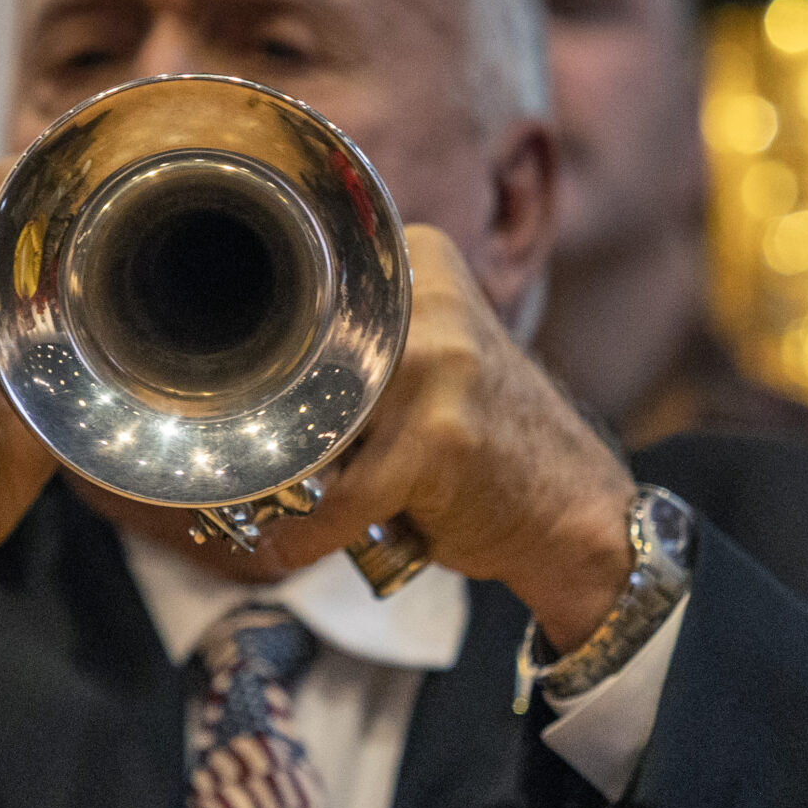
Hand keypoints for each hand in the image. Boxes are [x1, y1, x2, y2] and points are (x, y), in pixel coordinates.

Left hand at [256, 225, 637, 650]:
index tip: (235, 389)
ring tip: (288, 498)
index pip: (300, 298)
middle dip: (273, 423)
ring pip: (313, 428)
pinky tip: (289, 546)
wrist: (572, 508)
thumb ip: (356, 342)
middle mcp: (429, 300)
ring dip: (290, 477)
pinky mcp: (438, 438)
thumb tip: (236, 374)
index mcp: (422, 262)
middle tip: (256, 461)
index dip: (263, 360)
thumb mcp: (428, 356)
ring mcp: (438, 365)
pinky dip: (308, 533)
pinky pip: (340, 497)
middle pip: (298, 365)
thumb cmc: (483, 439)